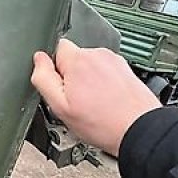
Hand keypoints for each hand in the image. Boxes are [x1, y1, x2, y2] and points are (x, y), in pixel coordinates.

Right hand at [31, 38, 161, 156]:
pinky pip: (105, 72)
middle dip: (71, 75)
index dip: (53, 69)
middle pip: (73, 58)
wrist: (139, 130)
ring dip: (87, 80)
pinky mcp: (125, 69)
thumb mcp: (60, 107)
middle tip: (77, 100)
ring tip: (94, 103)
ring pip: (89, 65)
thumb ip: (43, 79)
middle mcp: (97, 55)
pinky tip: (106, 101)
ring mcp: (113, 61)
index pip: (55, 48)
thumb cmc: (102, 123)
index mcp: (78, 60)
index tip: (60, 87)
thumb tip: (38, 59)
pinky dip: (103, 84)